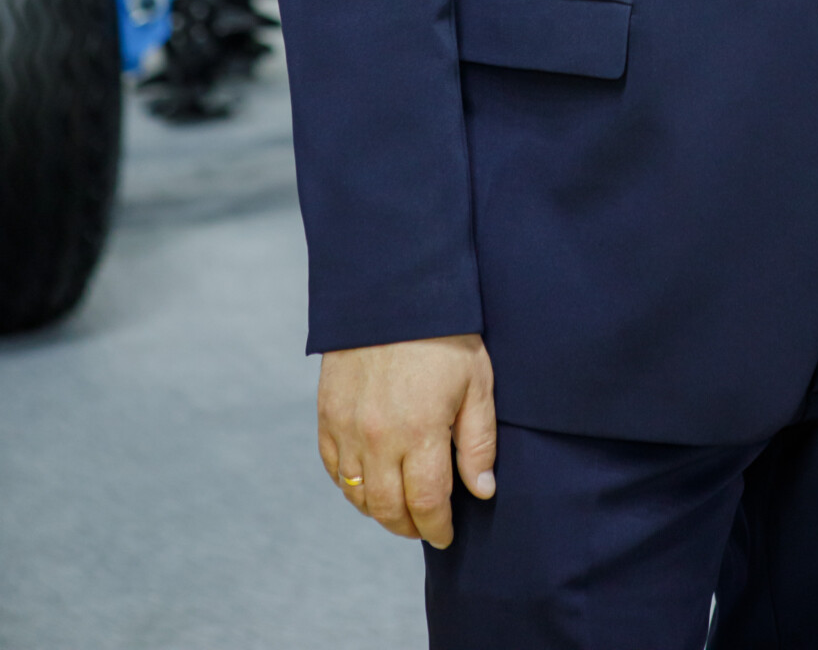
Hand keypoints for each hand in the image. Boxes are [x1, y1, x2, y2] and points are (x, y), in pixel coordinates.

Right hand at [318, 334, 495, 547]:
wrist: (394, 290)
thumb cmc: (445, 334)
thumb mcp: (478, 383)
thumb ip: (479, 442)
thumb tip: (481, 491)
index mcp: (420, 431)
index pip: (426, 503)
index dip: (436, 527)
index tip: (445, 535)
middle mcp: (378, 437)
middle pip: (388, 508)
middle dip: (409, 526)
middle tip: (424, 528)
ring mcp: (347, 426)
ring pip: (356, 493)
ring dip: (379, 510)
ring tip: (399, 509)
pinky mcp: (327, 413)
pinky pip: (333, 468)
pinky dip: (349, 485)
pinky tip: (367, 483)